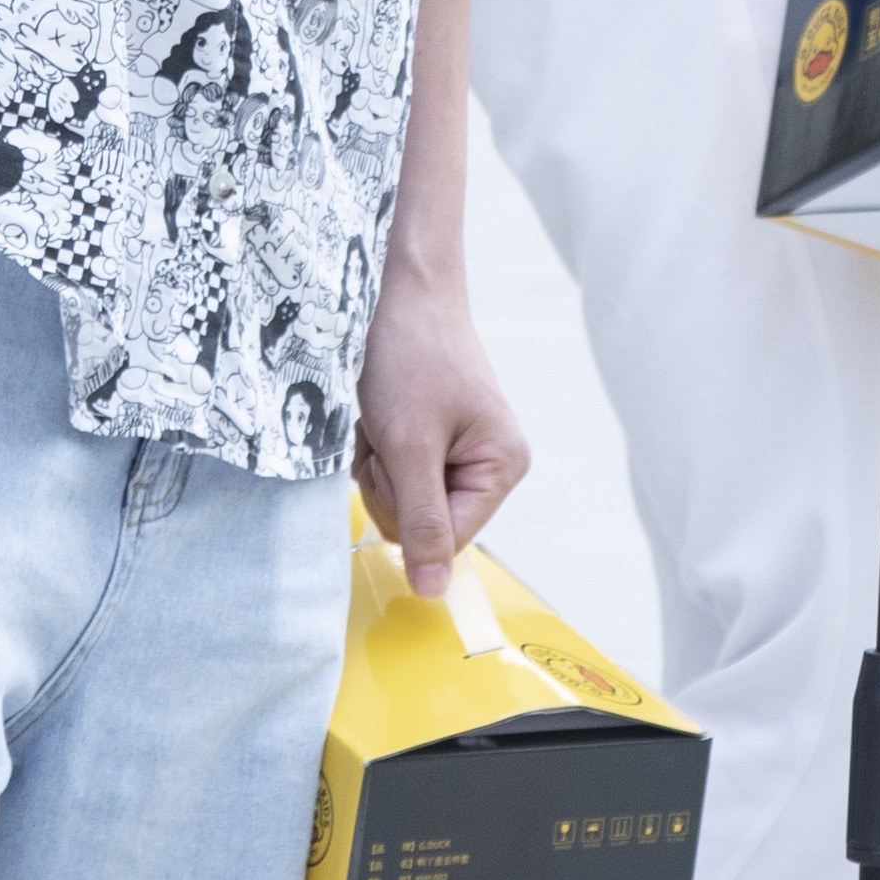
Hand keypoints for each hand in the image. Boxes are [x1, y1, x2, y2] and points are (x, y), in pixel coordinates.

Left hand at [349, 258, 527, 600]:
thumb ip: (422, 521)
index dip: (408, 509)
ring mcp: (460, 453)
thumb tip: (432, 590)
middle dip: (391, 481)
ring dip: (378, 463)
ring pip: (401, 501)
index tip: (399, 457)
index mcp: (504, 466)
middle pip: (422, 524)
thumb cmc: (410, 354)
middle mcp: (490, 465)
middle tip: (388, 431)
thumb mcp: (410, 444)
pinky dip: (376, 449)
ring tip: (383, 417)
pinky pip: (394, 475)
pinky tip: (379, 414)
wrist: (396, 290)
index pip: (447, 538)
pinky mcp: (432, 441)